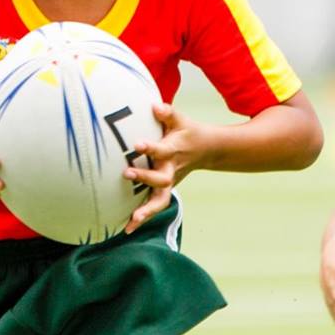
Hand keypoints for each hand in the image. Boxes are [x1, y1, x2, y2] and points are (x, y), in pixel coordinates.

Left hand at [124, 102, 204, 230]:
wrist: (207, 149)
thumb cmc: (187, 131)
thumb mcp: (180, 120)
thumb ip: (167, 113)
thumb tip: (154, 106)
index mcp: (174, 151)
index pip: (162, 150)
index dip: (150, 148)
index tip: (137, 144)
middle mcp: (171, 170)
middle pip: (161, 179)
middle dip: (145, 178)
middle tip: (127, 173)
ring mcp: (169, 183)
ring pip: (159, 200)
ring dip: (146, 211)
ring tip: (132, 221)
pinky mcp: (164, 191)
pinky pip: (153, 206)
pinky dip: (141, 219)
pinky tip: (127, 229)